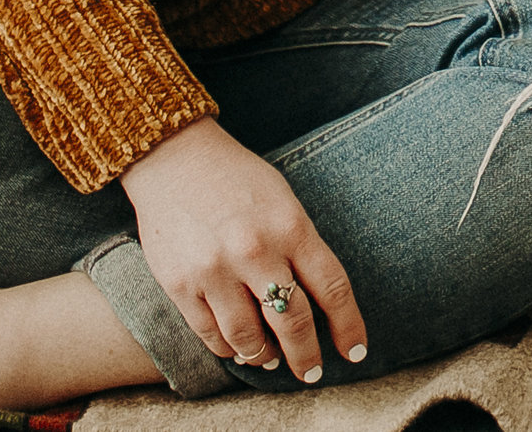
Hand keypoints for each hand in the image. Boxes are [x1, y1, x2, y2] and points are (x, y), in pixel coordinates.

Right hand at [120, 118, 368, 382]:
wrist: (175, 160)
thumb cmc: (238, 179)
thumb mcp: (285, 201)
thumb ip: (301, 247)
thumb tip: (317, 300)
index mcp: (291, 227)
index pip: (332, 288)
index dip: (348, 326)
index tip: (356, 351)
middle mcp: (256, 251)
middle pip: (293, 322)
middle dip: (307, 356)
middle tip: (312, 372)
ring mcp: (215, 271)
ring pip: (249, 338)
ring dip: (264, 356)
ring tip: (271, 360)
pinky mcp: (179, 284)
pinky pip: (209, 334)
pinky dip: (227, 349)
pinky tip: (238, 349)